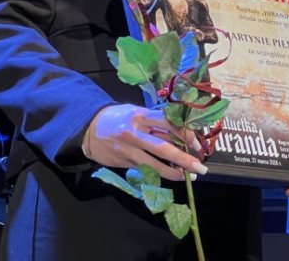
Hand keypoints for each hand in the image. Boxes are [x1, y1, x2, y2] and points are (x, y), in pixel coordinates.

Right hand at [83, 103, 207, 182]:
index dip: (186, 134)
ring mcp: (128, 149)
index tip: (197, 144)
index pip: (169, 123)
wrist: (89, 128)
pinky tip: (169, 176)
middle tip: (200, 167)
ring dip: (173, 172)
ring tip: (188, 176)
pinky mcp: (123, 162)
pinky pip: (144, 169)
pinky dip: (158, 173)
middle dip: (184, 158)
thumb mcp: (137, 112)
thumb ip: (156, 122)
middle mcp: (134, 132)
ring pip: (154, 164)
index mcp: (141, 115)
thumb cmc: (119, 117)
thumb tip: (181, 133)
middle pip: (163, 147)